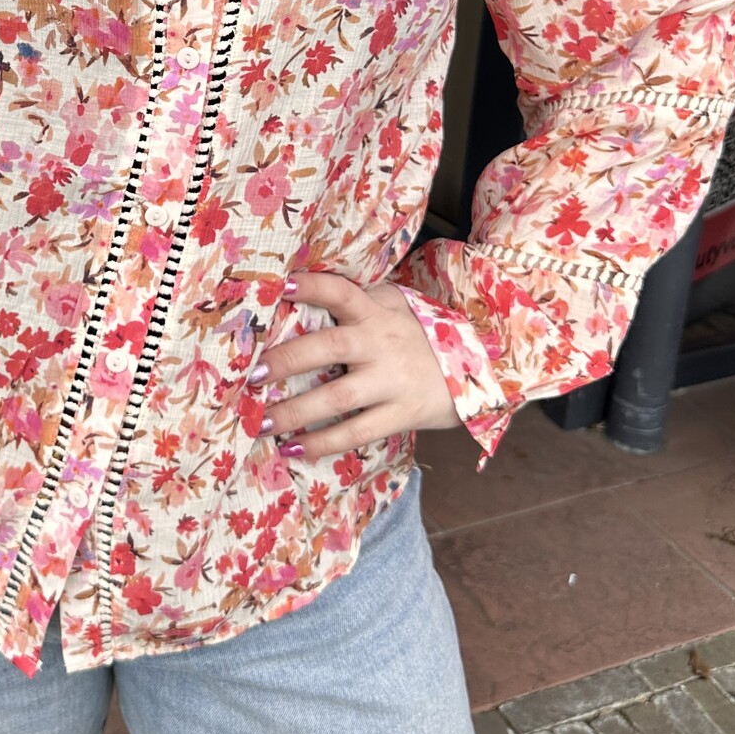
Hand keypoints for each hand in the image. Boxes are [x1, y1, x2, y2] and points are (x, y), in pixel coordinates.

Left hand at [253, 271, 460, 459]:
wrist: (480, 369)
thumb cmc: (419, 335)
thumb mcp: (396, 306)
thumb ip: (359, 298)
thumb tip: (304, 287)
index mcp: (375, 312)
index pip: (342, 291)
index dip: (311, 286)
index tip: (278, 286)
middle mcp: (380, 344)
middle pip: (330, 347)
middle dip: (289, 360)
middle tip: (253, 375)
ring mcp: (392, 381)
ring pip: (338, 397)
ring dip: (296, 411)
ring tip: (259, 422)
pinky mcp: (401, 414)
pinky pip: (357, 431)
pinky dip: (324, 443)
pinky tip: (293, 448)